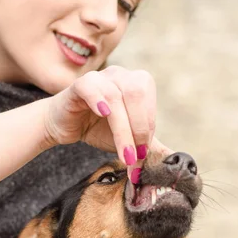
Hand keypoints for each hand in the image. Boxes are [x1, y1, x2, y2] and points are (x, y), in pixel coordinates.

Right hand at [45, 66, 166, 177]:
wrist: (64, 125)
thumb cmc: (98, 129)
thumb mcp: (128, 139)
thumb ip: (149, 147)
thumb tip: (173, 162)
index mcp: (137, 85)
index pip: (149, 106)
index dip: (148, 132)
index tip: (142, 156)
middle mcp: (121, 76)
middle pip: (137, 94)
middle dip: (139, 129)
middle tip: (134, 156)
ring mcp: (100, 77)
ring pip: (116, 97)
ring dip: (122, 130)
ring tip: (123, 154)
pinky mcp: (79, 84)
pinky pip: (91, 86)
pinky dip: (98, 99)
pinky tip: (102, 114)